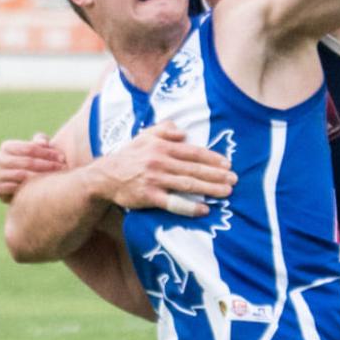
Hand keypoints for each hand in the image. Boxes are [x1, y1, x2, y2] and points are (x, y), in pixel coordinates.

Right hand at [0, 132, 65, 202]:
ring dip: (40, 176)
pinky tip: (41, 188)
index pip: (29, 148)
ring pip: (21, 175)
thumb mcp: (34, 151)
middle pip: (26, 161)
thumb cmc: (30, 163)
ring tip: (55, 178)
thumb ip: (40, 142)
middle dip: (47, 165)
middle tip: (62, 168)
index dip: (47, 153)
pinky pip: (13, 188)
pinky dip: (27, 188)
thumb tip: (43, 143)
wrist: (16, 185)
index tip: (62, 157)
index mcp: (7, 146)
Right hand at [93, 122, 236, 216]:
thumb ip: (164, 130)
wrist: (104, 176)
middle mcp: (160, 162)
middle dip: (217, 175)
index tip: (227, 164)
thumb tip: (184, 132)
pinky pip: (173, 203)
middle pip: (194, 169)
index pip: (193, 152)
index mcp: (162, 147)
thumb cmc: (129, 156)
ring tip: (226, 192)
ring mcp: (155, 180)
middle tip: (234, 180)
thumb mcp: (144, 136)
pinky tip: (204, 209)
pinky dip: (190, 207)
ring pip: (188, 185)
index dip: (212, 158)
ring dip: (209, 189)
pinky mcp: (149, 197)